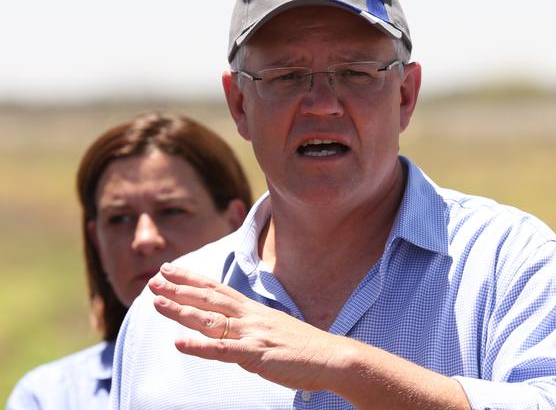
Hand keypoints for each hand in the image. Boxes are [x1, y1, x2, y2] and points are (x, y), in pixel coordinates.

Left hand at [148, 263, 344, 390]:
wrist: (331, 356)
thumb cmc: (303, 345)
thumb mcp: (273, 326)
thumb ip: (250, 324)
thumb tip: (232, 325)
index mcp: (253, 309)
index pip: (216, 289)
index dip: (191, 278)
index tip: (169, 269)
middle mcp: (250, 317)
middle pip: (209, 299)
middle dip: (179, 288)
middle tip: (153, 280)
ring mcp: (253, 334)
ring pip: (211, 320)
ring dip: (182, 311)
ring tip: (157, 303)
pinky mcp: (257, 355)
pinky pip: (223, 351)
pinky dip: (200, 347)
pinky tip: (178, 343)